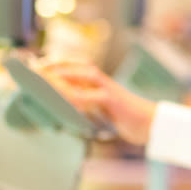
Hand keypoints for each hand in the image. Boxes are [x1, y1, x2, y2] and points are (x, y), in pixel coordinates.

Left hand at [35, 59, 158, 145]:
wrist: (152, 124)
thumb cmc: (129, 120)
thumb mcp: (105, 113)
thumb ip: (89, 110)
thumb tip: (68, 113)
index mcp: (103, 85)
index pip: (80, 70)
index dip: (61, 66)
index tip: (41, 68)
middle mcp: (106, 83)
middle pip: (81, 66)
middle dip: (59, 65)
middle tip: (38, 68)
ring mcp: (110, 89)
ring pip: (86, 74)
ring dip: (66, 73)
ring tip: (48, 76)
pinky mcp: (114, 100)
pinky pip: (92, 95)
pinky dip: (78, 95)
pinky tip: (65, 97)